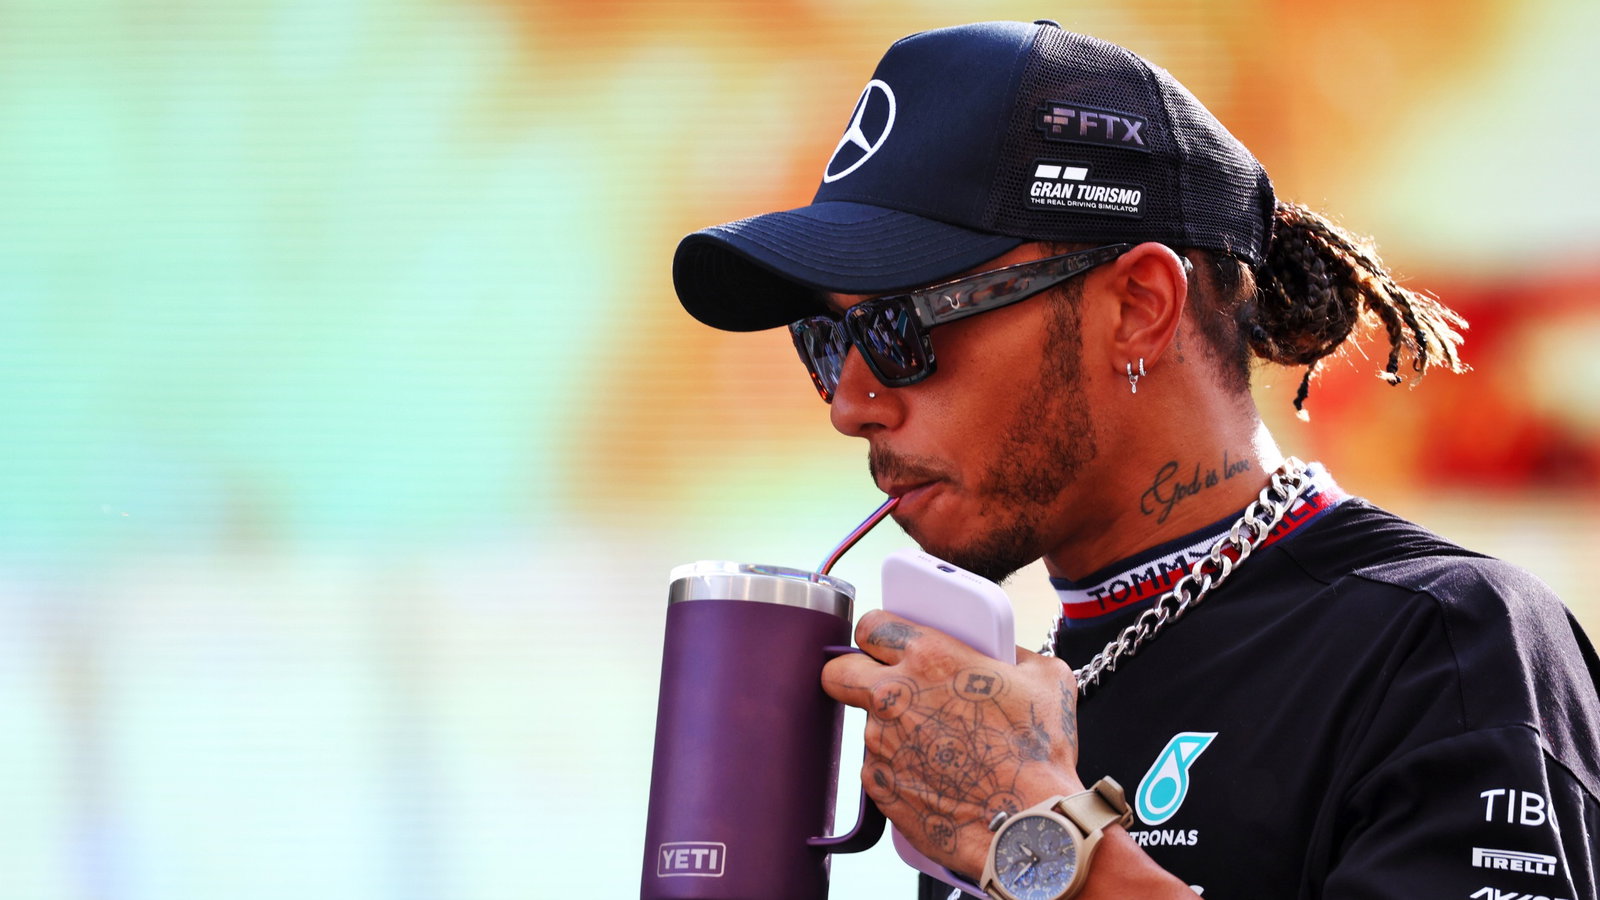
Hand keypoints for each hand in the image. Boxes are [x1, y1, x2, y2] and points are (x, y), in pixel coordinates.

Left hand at [821, 609, 1085, 876]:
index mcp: (928, 657)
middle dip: (853, 673)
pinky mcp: (878, 783)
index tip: (889, 645)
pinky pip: (876, 766)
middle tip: (882, 684)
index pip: (871, 625)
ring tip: (934, 744)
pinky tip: (934, 776)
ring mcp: (880, 742)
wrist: (1025, 824)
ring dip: (889, 727)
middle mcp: (893, 696)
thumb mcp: (1045, 679)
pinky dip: (899, 768)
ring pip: (863, 723)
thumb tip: (1006, 654)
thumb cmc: (1037, 753)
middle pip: (838, 670)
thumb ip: (1015, 654)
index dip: (879, 634)